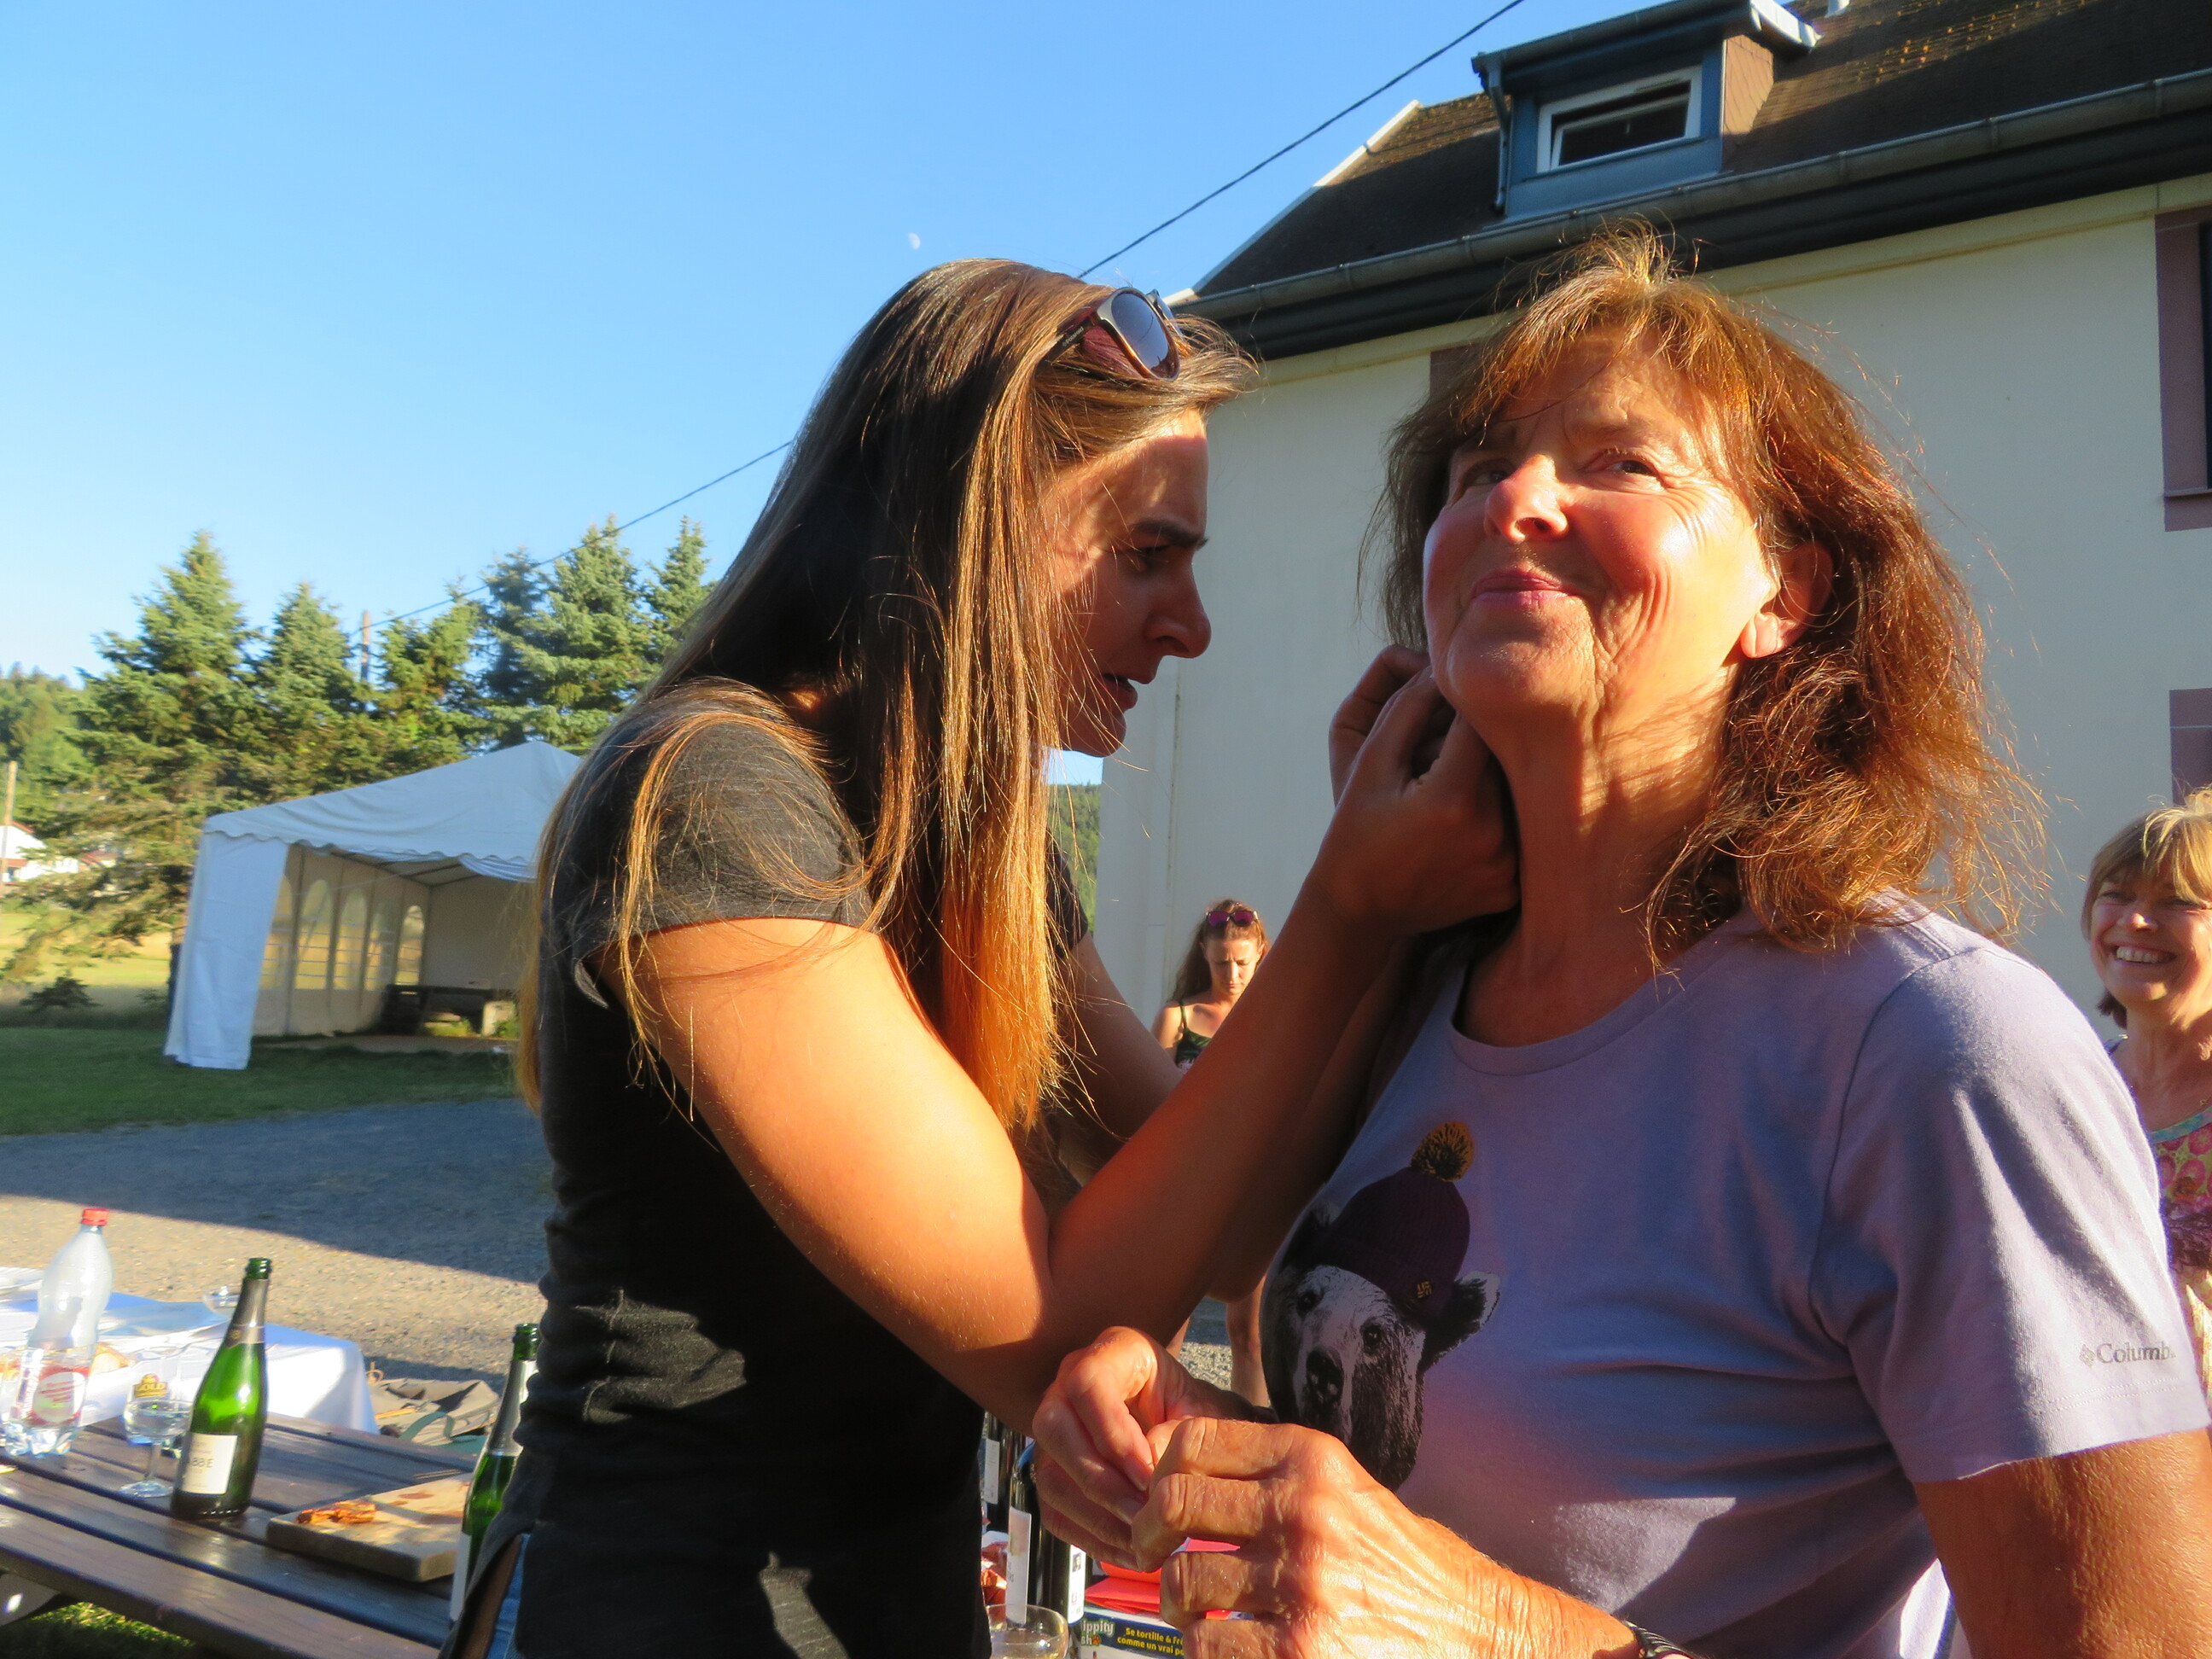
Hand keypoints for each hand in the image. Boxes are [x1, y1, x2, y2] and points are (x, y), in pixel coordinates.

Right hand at [1030, 1326, 1260, 1569]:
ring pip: (1049, 1475)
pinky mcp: (1054, 1470)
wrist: (1184, 1425)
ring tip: (1141, 1543)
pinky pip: (1053, 1509)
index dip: (1112, 1435)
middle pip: (1053, 1428)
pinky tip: (1128, 1552)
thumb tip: (1148, 1464)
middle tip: (1143, 1517)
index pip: (1088, 1385)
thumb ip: (1181, 1432)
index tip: (1149, 1477)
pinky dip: (1088, 1536)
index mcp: (1111, 1353)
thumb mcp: (1203, 1413)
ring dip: (1094, 1516)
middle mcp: (1068, 1384)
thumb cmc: (1197, 1412)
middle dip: (1099, 1481)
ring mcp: (1056, 1429)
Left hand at [1139, 1418, 1638, 1658]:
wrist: (1478, 1634)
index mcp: (1313, 1462)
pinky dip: (1207, 1651)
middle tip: (1150, 1557)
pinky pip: (1209, 1646)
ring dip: (1179, 1604)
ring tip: (1198, 1614)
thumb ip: (1275, 1478)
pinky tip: (1229, 1647)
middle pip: (1174, 1502)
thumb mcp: (1348, 1494)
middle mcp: (1305, 1511)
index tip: (1156, 1500)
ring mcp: (1303, 1584)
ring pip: (1184, 1582)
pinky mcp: (1299, 1651)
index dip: (1157, 1470)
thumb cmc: (1405, 1569)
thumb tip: (1173, 1467)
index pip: (1195, 1440)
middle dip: (1148, 1535)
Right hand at [1311, 657, 1514, 934]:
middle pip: (1507, 759)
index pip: (1483, 724)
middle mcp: (1490, 833)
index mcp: (1453, 798)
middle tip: (1452, 746)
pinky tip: (1466, 828)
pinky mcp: (1511, 887)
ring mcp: (1504, 864)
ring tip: (1456, 787)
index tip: (1456, 704)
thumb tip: (1441, 666)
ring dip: (1497, 780)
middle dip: (1485, 743)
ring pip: (1517, 795)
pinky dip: (1500, 822)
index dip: (1469, 708)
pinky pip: (1518, 834)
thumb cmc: (1356, 832)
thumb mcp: (1369, 766)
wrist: (1360, 912)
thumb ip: (1405, 711)